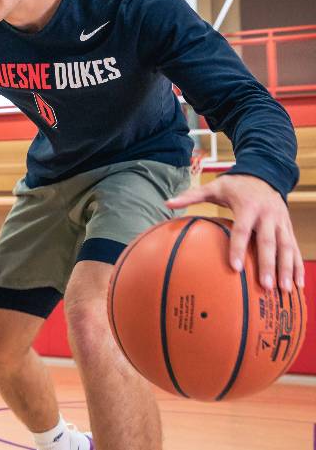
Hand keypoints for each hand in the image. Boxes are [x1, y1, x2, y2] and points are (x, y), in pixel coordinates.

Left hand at [166, 174, 302, 290]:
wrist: (264, 174)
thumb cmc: (234, 185)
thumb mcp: (213, 187)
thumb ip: (191, 196)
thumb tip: (166, 203)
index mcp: (248, 206)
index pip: (242, 230)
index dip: (238, 248)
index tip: (235, 267)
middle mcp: (267, 215)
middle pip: (268, 242)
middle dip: (268, 265)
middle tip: (265, 286)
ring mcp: (281, 222)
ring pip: (286, 247)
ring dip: (286, 269)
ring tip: (284, 290)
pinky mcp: (289, 227)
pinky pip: (296, 248)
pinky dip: (298, 266)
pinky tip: (299, 284)